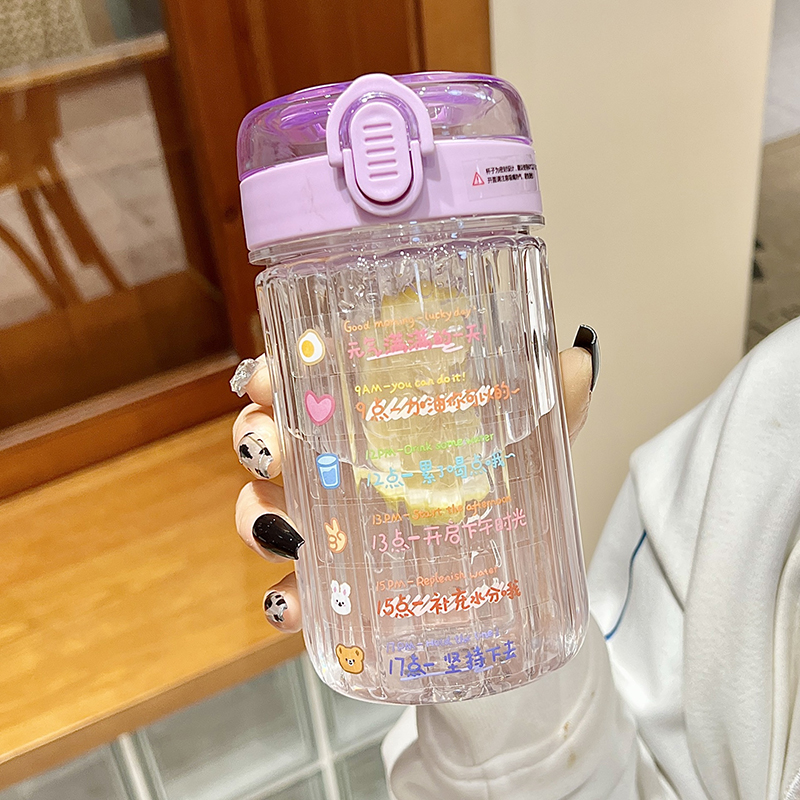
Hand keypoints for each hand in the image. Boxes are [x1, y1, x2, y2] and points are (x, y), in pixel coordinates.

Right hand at [232, 327, 597, 633]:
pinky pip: (292, 589)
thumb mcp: (527, 449)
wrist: (512, 585)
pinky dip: (284, 597)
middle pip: (270, 440)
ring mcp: (329, 526)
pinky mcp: (334, 586)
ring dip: (257, 514)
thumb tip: (578, 363)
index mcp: (370, 421)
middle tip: (276, 446)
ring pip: (263, 508)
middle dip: (258, 437)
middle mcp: (337, 466)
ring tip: (288, 529)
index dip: (279, 372)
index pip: (309, 383)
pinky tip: (294, 602)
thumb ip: (550, 405)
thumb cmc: (502, 499)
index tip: (275, 373)